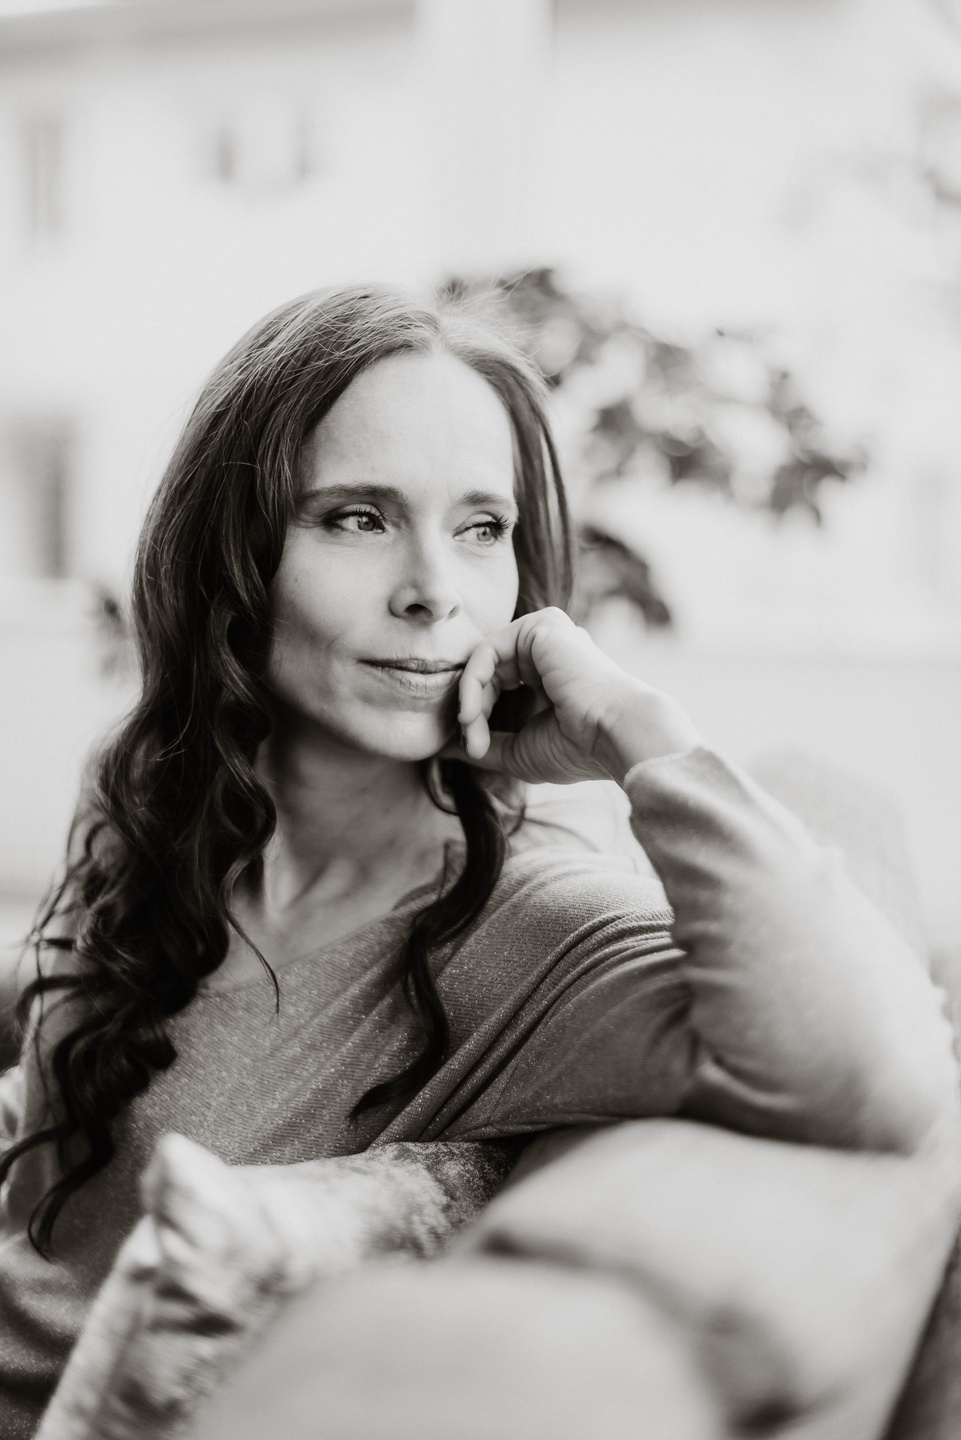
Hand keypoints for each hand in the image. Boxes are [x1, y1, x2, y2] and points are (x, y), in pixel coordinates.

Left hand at [444, 608, 700, 786]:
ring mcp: (544, 633)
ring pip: (482, 661)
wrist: (616, 735)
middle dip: (470, 711)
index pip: (494, 685)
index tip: (475, 751)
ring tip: (472, 733)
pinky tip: (473, 714)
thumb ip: (483, 743)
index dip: (477, 718)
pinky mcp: (538, 627)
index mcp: (549, 671)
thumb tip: (442, 747)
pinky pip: (486, 651)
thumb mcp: (519, 751)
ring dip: (469, 701)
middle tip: (471, 746)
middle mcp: (547, 647)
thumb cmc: (578, 749)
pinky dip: (472, 685)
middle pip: (485, 672)